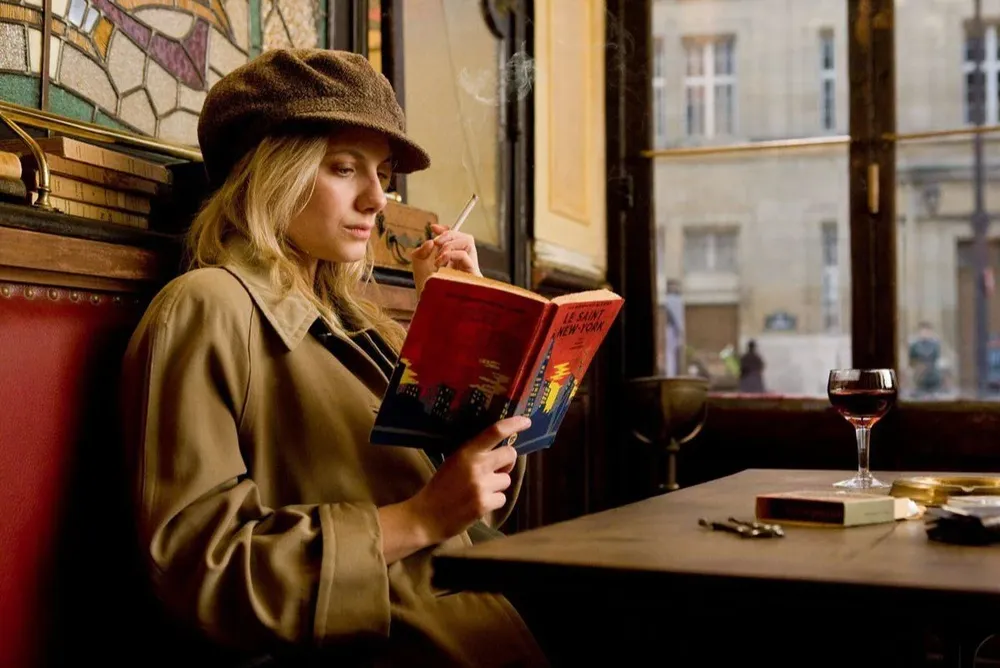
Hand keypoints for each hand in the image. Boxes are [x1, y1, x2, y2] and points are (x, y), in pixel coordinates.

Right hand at [406, 416, 529, 544]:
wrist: (425, 516)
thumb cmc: (440, 487)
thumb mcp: (453, 462)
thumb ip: (474, 454)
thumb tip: (500, 449)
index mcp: (466, 452)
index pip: (495, 432)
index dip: (514, 424)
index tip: (526, 421)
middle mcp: (476, 466)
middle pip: (510, 455)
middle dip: (507, 462)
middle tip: (496, 469)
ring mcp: (481, 486)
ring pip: (506, 480)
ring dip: (497, 485)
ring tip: (479, 490)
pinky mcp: (484, 504)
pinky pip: (502, 498)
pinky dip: (493, 501)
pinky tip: (478, 503)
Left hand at [411, 223, 481, 298]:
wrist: (431, 304)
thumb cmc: (426, 288)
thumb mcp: (419, 264)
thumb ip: (421, 250)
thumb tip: (431, 241)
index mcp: (453, 259)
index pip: (456, 238)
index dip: (446, 230)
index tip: (433, 227)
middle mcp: (463, 262)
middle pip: (465, 236)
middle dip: (448, 234)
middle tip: (435, 242)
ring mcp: (469, 267)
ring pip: (468, 241)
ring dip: (450, 244)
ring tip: (439, 257)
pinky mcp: (473, 274)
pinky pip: (465, 254)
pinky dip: (451, 253)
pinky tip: (441, 262)